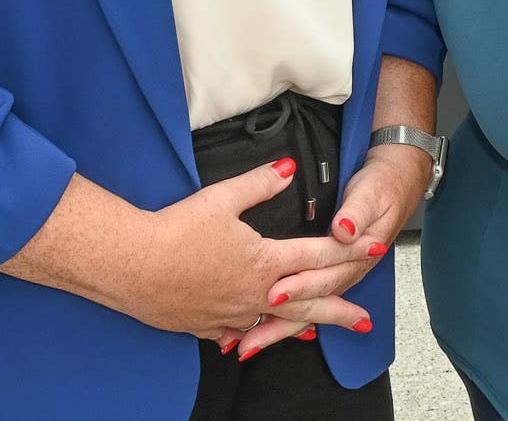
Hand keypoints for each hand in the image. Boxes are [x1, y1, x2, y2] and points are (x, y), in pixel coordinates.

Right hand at [109, 160, 348, 343]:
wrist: (132, 266)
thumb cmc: (176, 231)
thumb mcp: (222, 198)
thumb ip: (260, 184)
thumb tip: (288, 167)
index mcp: (265, 261)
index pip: (319, 255)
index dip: (350, 251)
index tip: (376, 250)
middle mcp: (254, 293)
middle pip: (308, 303)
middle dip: (340, 311)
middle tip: (365, 321)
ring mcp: (231, 315)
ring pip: (274, 322)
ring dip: (299, 326)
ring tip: (319, 333)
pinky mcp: (205, 326)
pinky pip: (236, 334)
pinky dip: (251, 335)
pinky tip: (252, 340)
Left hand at [236, 143, 433, 359]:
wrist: (398, 182)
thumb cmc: (382, 186)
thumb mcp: (372, 193)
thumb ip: (357, 211)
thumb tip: (344, 229)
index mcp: (357, 255)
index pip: (326, 276)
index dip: (300, 286)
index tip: (274, 293)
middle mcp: (346, 271)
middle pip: (312, 303)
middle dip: (280, 323)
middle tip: (250, 338)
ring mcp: (337, 275)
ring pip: (306, 308)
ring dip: (278, 329)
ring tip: (248, 347)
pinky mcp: (327, 272)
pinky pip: (306, 302)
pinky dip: (283, 318)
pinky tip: (261, 329)